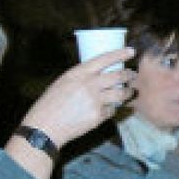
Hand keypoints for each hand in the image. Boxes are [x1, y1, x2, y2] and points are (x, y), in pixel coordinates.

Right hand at [21, 48, 135, 147]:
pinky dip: (111, 109)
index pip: (105, 59)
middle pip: (118, 76)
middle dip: (129, 75)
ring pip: (120, 94)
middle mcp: (89, 84)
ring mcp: (95, 100)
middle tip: (133, 75)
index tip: (131, 51)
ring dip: (128, 92)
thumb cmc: (51, 103)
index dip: (120, 54)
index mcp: (79, 73)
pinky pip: (110, 110)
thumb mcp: (64, 82)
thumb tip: (98, 75)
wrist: (46, 126)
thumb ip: (81, 77)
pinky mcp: (98, 116)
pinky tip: (107, 109)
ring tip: (129, 92)